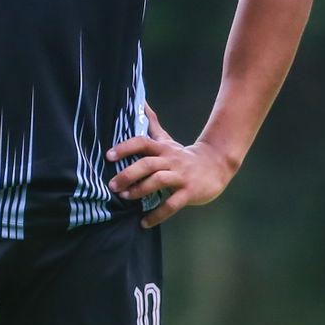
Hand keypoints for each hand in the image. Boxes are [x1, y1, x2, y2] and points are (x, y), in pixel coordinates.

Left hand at [106, 103, 234, 227]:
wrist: (216, 166)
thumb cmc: (183, 155)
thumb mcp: (167, 140)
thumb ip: (151, 124)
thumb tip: (140, 102)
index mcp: (163, 148)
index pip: (142, 142)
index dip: (125, 148)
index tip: (108, 156)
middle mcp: (171, 160)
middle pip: (148, 163)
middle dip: (128, 174)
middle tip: (111, 185)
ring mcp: (181, 176)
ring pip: (159, 181)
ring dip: (140, 190)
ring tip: (125, 198)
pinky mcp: (189, 192)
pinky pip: (171, 205)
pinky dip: (157, 215)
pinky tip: (144, 222)